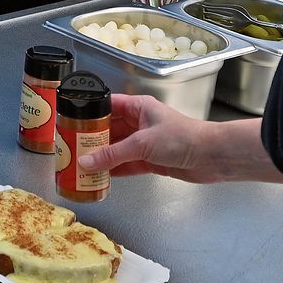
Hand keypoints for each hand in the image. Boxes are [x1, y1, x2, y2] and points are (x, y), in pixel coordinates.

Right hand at [81, 97, 282, 185]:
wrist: (213, 156)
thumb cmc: (181, 138)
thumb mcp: (142, 144)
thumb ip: (112, 154)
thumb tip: (85, 162)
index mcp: (138, 107)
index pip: (107, 105)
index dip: (88, 112)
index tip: (70, 122)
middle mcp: (139, 122)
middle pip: (109, 129)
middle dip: (91, 139)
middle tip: (69, 148)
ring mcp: (145, 143)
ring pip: (116, 149)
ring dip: (101, 157)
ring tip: (79, 165)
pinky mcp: (151, 161)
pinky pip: (126, 164)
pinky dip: (114, 170)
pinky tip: (99, 177)